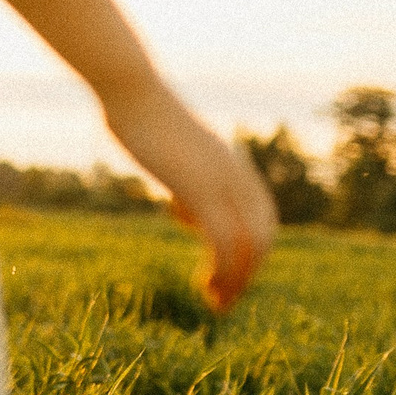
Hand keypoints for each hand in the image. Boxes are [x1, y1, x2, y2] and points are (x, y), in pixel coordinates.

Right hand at [103, 77, 276, 311]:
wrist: (133, 91)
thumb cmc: (141, 115)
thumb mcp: (174, 152)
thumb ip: (187, 178)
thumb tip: (185, 202)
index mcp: (234, 166)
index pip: (261, 220)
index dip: (251, 253)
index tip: (227, 275)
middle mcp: (239, 176)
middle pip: (262, 237)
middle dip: (248, 275)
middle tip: (224, 300)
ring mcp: (224, 183)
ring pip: (249, 245)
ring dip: (238, 281)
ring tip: (217, 303)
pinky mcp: (202, 190)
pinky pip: (224, 242)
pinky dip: (223, 271)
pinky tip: (206, 285)